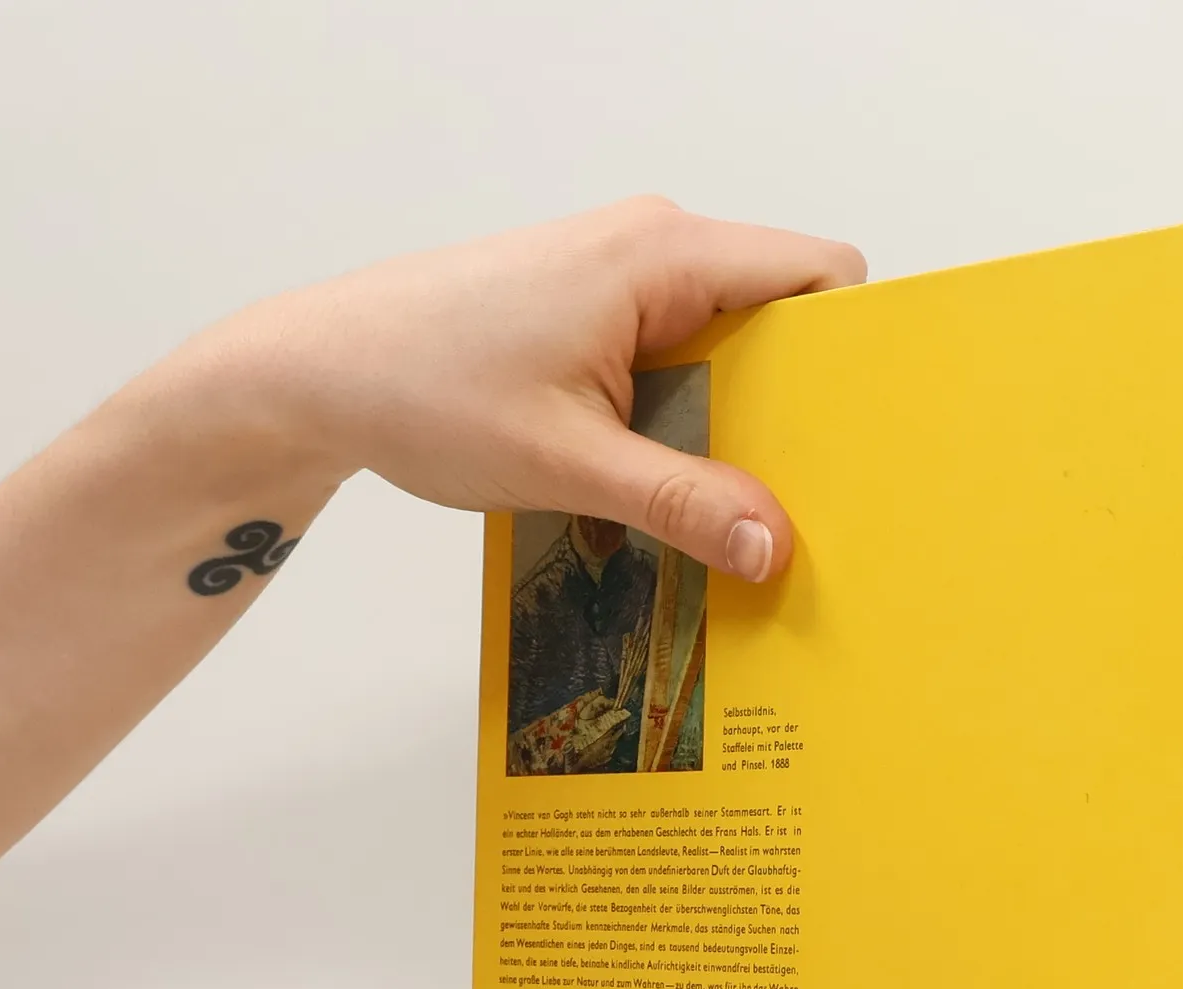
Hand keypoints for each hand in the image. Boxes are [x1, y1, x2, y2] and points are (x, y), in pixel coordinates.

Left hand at [179, 196, 863, 583]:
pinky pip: (680, 362)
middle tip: (804, 495)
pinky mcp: (595, 315)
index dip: (856, 349)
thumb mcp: (567, 463)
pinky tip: (673, 486)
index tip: (867, 433)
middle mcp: (653, 249)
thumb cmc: (421, 387)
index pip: (819, 274)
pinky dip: (690, 421)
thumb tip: (775, 545)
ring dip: (739, 425)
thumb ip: (682, 503)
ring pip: (730, 347)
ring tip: (735, 504)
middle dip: (801, 406)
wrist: (315, 374)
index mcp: (663, 256)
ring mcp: (622, 280)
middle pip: (781, 318)